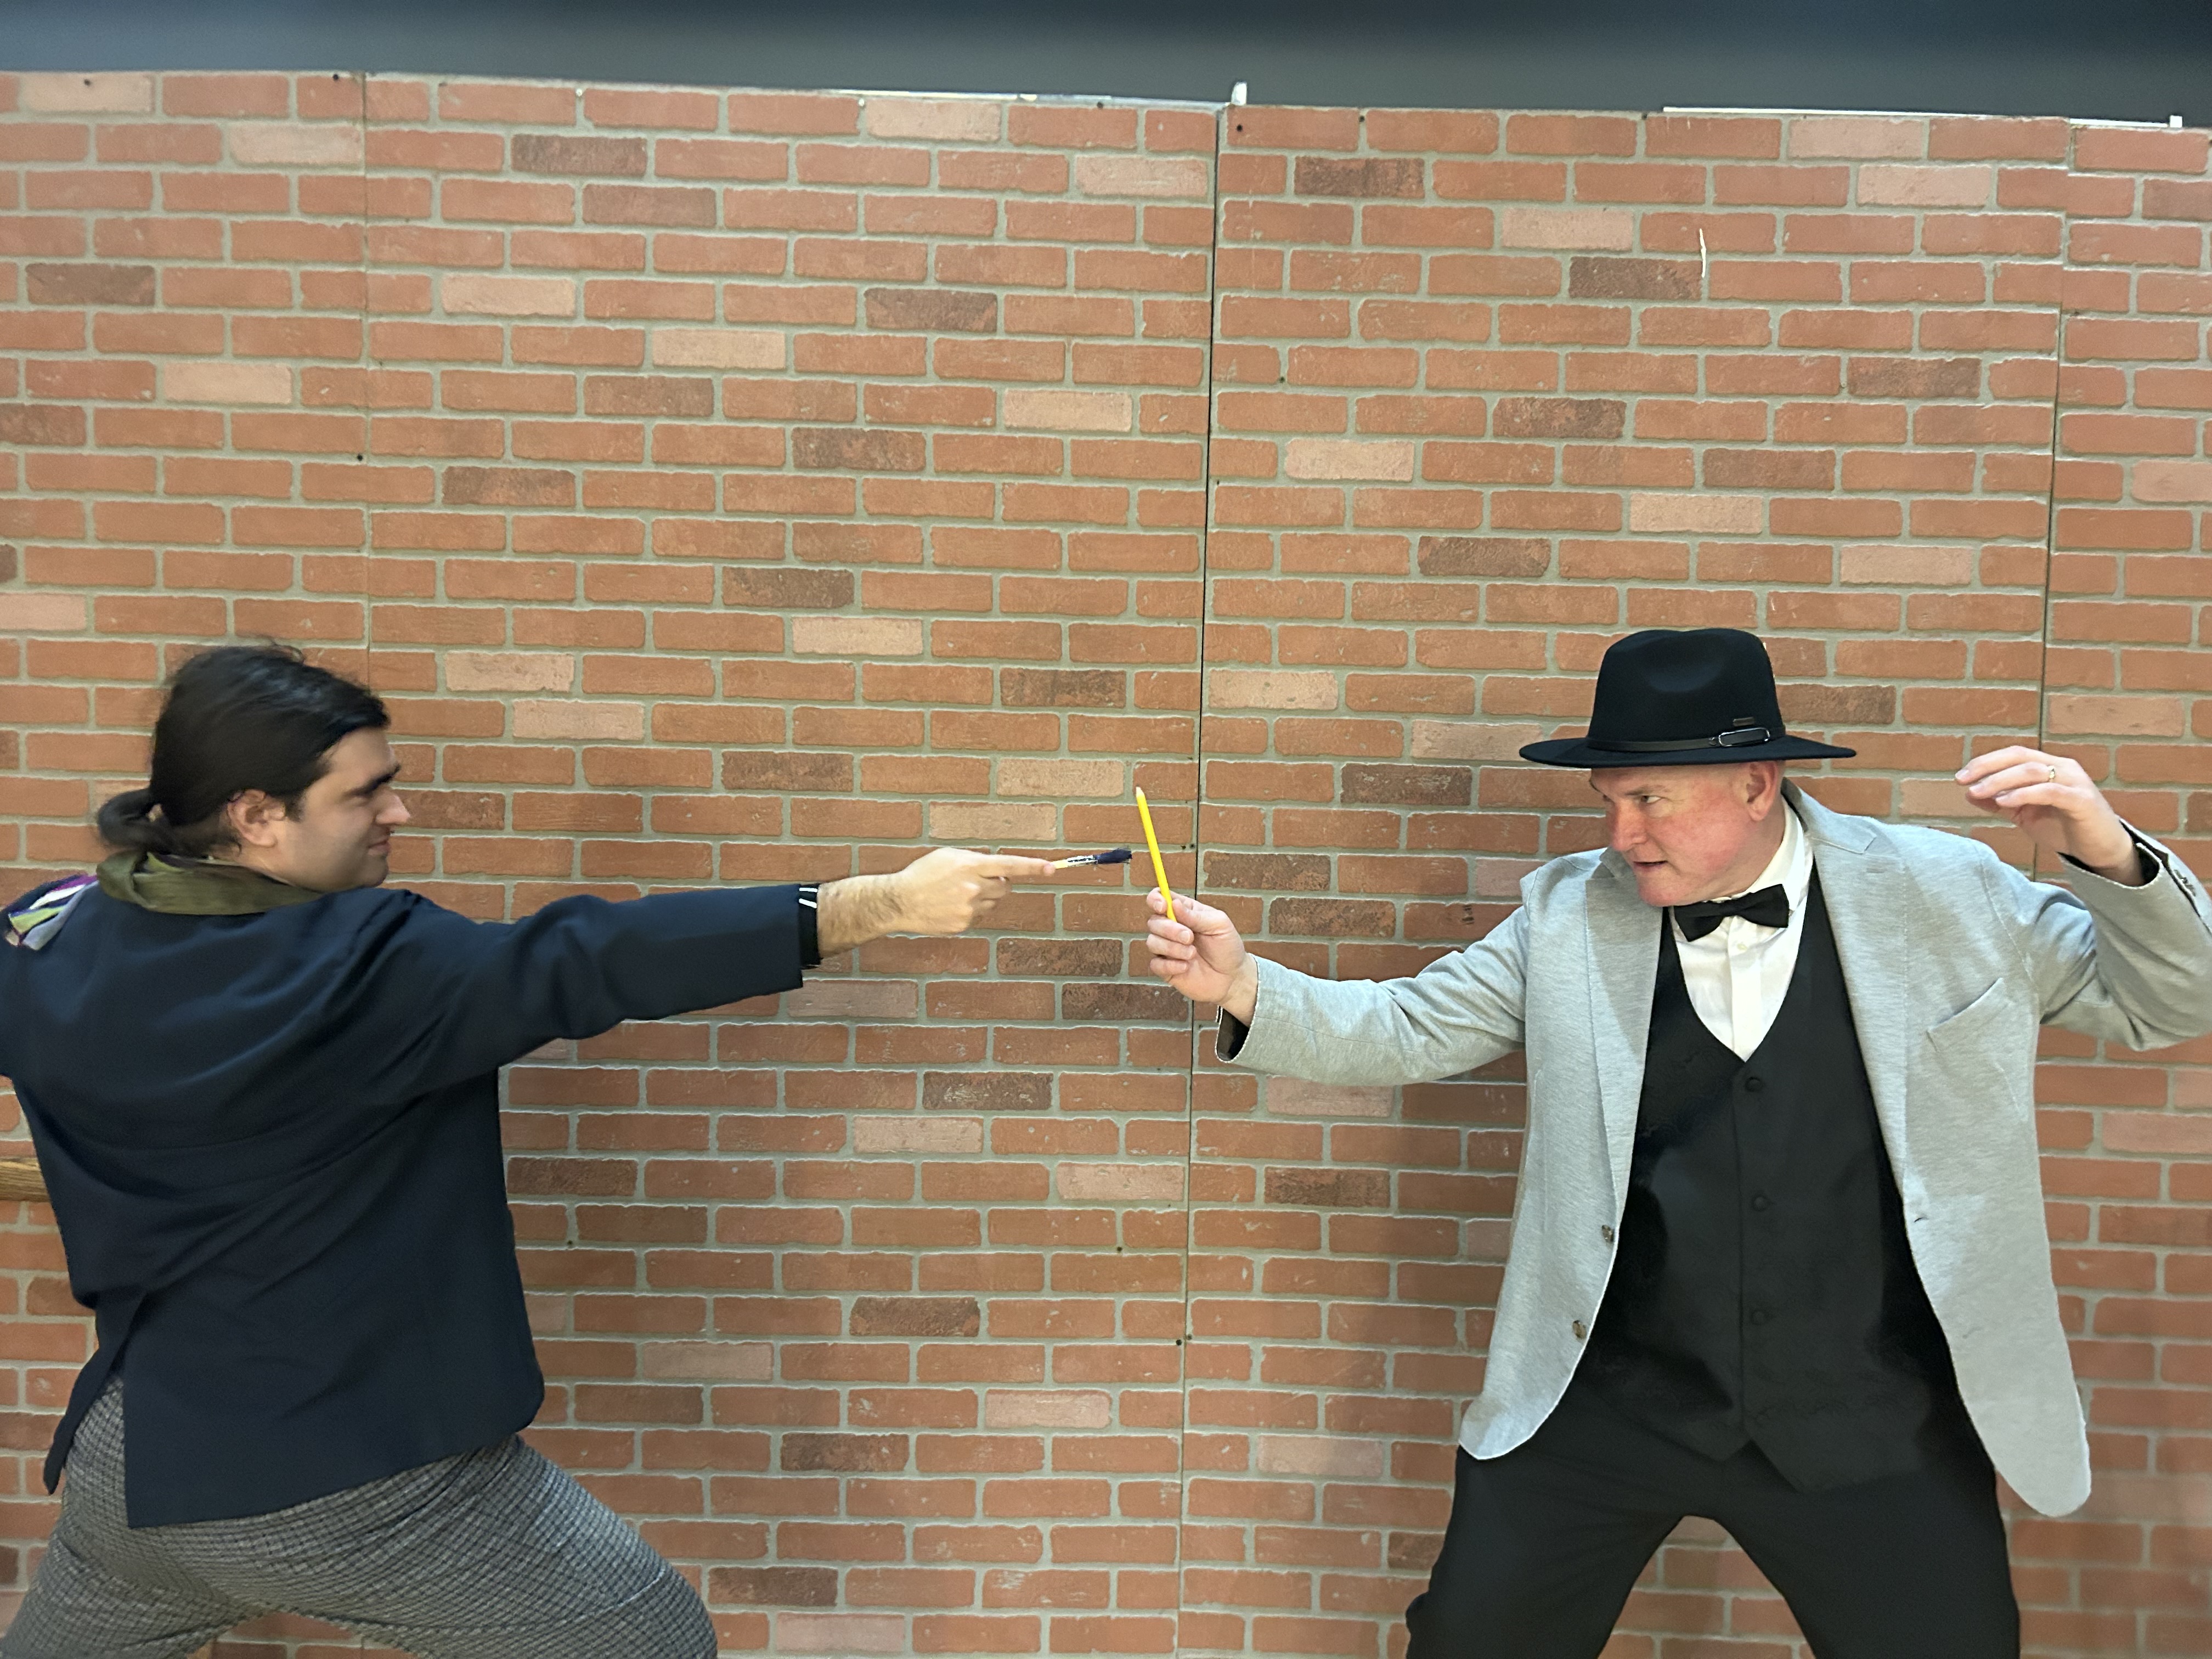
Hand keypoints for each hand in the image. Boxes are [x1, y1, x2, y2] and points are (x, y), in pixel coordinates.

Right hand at [890, 847, 1055, 935]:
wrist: (900, 900)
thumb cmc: (923, 874)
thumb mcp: (948, 857)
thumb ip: (974, 861)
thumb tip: (996, 869)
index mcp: (970, 865)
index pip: (1009, 865)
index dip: (1033, 867)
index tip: (1052, 868)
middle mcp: (973, 887)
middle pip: (1004, 888)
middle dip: (997, 884)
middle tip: (976, 882)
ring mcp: (969, 908)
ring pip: (992, 903)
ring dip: (982, 898)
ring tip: (955, 894)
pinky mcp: (963, 924)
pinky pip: (978, 916)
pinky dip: (968, 912)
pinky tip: (948, 907)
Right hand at [1144, 890, 1258, 1020]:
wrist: (1232, 977)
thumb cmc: (1227, 947)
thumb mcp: (1219, 924)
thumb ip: (1195, 915)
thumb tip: (1174, 903)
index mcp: (1183, 911)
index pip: (1159, 898)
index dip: (1156, 899)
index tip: (1164, 906)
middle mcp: (1171, 928)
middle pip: (1153, 921)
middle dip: (1170, 929)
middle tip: (1190, 937)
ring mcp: (1167, 949)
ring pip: (1152, 942)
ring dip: (1172, 948)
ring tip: (1192, 954)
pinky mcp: (1165, 968)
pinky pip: (1155, 964)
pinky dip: (1170, 965)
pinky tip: (1186, 967)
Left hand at [1957, 746, 2142, 882]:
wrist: (2100, 850)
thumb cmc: (2064, 829)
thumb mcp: (2025, 815)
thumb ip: (2001, 802)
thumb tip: (1970, 794)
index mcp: (2050, 766)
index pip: (2014, 754)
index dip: (1985, 762)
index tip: (1960, 776)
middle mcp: (2064, 767)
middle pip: (2020, 757)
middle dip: (1987, 767)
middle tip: (1962, 781)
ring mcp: (2075, 781)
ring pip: (2032, 771)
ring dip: (2000, 781)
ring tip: (1977, 792)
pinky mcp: (2082, 800)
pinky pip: (2050, 791)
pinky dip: (2024, 794)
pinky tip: (2004, 802)